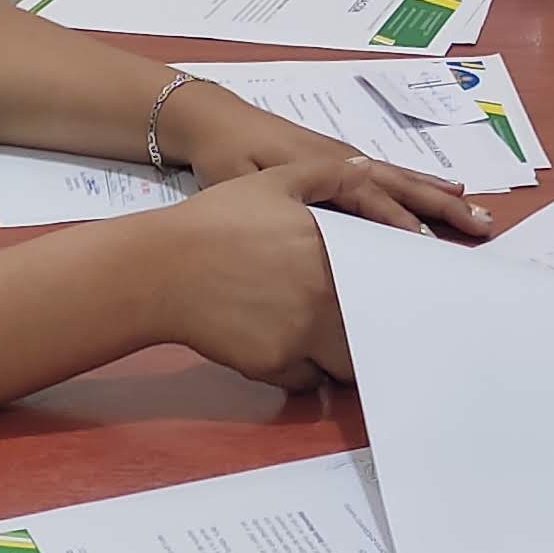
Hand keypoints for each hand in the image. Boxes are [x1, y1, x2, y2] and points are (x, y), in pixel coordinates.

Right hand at [145, 158, 436, 388]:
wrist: (158, 268)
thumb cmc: (214, 220)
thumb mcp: (273, 180)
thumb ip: (330, 176)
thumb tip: (373, 173)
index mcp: (332, 250)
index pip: (389, 280)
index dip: (395, 290)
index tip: (394, 295)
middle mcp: (325, 295)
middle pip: (372, 326)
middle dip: (370, 327)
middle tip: (361, 323)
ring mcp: (302, 335)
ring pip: (345, 362)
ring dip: (340, 355)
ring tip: (323, 340)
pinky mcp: (274, 364)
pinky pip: (306, 379)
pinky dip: (301, 371)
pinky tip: (280, 346)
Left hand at [166, 84, 489, 235]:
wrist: (207, 119)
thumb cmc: (223, 155)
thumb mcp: (242, 182)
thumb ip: (277, 205)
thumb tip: (316, 235)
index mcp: (320, 166)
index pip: (372, 197)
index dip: (401, 221)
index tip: (431, 245)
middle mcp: (341, 158)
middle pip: (400, 183)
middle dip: (441, 204)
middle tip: (482, 223)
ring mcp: (342, 157)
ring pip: (399, 176)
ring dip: (437, 194)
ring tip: (473, 208)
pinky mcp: (337, 161)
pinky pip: (386, 173)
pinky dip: (416, 183)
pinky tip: (436, 190)